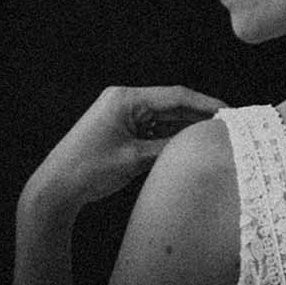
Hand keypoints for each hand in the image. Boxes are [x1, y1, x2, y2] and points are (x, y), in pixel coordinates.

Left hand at [24, 86, 226, 216]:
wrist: (56, 189)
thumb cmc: (89, 169)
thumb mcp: (135, 159)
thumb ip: (169, 148)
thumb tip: (200, 144)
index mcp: (125, 99)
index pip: (175, 96)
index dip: (205, 104)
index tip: (229, 113)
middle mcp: (124, 102)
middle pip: (171, 105)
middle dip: (199, 116)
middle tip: (229, 127)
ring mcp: (122, 116)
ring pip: (164, 119)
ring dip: (186, 128)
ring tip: (215, 138)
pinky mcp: (121, 131)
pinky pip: (152, 130)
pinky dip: (170, 138)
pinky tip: (190, 147)